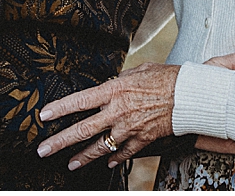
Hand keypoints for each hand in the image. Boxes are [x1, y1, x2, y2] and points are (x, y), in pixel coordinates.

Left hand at [36, 62, 178, 169]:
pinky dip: (115, 159)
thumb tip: (110, 85)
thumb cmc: (167, 78)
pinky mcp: (142, 139)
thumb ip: (120, 80)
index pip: (81, 100)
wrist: (190, 95)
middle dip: (60, 141)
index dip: (60, 108)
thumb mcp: (140, 70)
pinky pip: (124, 153)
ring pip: (100, 146)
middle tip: (44, 150)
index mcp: (116, 90)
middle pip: (83, 129)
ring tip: (70, 164)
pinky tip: (107, 163)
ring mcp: (130, 128)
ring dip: (83, 157)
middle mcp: (119, 111)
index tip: (44, 115)